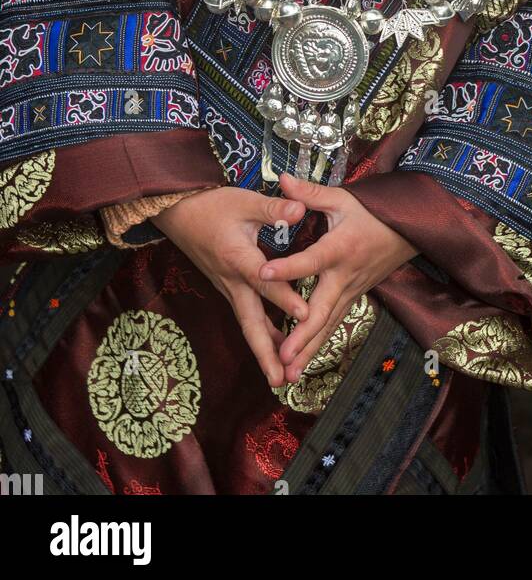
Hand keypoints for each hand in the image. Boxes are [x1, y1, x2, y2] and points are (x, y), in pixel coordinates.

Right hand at [151, 186, 309, 387]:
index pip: (264, 280)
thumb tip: (302, 209)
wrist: (177, 212)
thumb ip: (274, 208)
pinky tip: (275, 345)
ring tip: (280, 377)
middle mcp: (231, 280)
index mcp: (237, 257)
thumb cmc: (212, 205)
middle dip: (265, 352)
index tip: (305, 314)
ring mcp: (228, 287)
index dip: (285, 296)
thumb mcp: (244, 200)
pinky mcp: (228, 287)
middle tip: (281, 379)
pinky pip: (245, 315)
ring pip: (247, 323)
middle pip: (249, 321)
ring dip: (263, 349)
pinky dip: (260, 333)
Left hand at [257, 174, 419, 382]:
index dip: (287, 267)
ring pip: (328, 325)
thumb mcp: (343, 198)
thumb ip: (310, 194)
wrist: (410, 228)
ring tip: (288, 374)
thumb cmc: (373, 210)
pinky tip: (301, 363)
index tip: (263, 273)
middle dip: (302, 336)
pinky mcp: (354, 297)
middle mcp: (346, 275)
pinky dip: (318, 344)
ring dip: (309, 350)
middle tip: (281, 357)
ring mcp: (352, 291)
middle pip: (322, 310)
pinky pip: (334, 324)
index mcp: (341, 247)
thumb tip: (281, 179)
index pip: (311, 260)